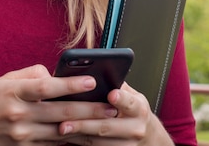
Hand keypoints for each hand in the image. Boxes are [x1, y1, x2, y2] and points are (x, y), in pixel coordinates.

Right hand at [0, 65, 118, 144]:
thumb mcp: (4, 80)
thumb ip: (31, 75)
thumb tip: (55, 75)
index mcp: (14, 92)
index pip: (47, 87)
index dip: (71, 85)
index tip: (93, 81)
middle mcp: (18, 115)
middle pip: (60, 113)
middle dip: (90, 110)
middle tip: (112, 106)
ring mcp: (21, 136)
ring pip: (60, 132)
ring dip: (85, 127)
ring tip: (106, 121)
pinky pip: (52, 144)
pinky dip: (70, 139)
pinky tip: (86, 134)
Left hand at [57, 83, 173, 145]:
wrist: (149, 139)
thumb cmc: (134, 112)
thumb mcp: (132, 97)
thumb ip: (118, 86)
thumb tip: (98, 71)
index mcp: (139, 109)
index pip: (130, 103)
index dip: (121, 99)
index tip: (111, 94)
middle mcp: (135, 128)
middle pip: (106, 126)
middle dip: (84, 123)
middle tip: (66, 121)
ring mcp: (126, 145)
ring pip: (97, 142)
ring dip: (77, 135)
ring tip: (60, 129)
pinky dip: (78, 142)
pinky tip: (66, 136)